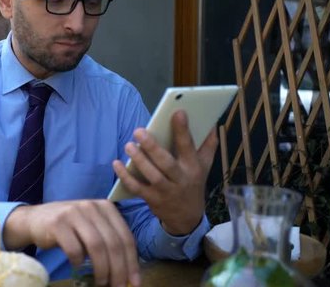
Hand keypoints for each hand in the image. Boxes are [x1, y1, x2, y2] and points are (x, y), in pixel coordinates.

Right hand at [4, 200, 140, 286]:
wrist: (35, 219)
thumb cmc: (69, 227)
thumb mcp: (92, 227)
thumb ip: (109, 242)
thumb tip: (127, 273)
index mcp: (105, 207)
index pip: (125, 237)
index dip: (132, 262)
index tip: (134, 282)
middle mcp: (91, 206)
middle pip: (113, 243)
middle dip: (118, 270)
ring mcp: (74, 213)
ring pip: (96, 246)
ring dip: (102, 270)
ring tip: (101, 283)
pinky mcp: (57, 223)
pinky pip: (74, 249)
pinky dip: (79, 262)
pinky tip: (78, 266)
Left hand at [112, 110, 217, 234]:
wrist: (187, 218)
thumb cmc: (193, 183)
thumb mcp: (205, 166)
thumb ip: (208, 145)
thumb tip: (212, 124)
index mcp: (193, 167)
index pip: (188, 146)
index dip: (183, 130)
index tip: (177, 112)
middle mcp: (180, 179)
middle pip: (166, 162)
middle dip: (152, 147)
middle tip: (138, 131)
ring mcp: (165, 191)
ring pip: (152, 175)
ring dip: (139, 160)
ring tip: (129, 145)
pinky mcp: (152, 199)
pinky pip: (137, 188)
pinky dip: (126, 177)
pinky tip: (117, 163)